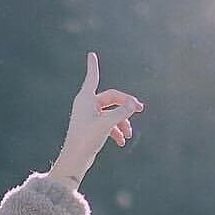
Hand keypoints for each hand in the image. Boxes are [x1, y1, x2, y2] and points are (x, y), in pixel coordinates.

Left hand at [51, 51, 144, 184]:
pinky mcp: (91, 128)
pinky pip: (107, 124)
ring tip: (129, 135)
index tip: (91, 54)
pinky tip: (121, 142)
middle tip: (140, 109)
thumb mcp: (107, 123)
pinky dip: (115, 131)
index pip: (93, 77)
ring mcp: (89, 117)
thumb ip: (122, 111)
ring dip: (122, 122)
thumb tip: (134, 103)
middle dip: (125, 105)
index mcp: (86, 98)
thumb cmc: (86, 139)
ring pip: (111, 113)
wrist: (75, 160)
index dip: (93, 66)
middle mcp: (86, 105)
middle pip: (111, 98)